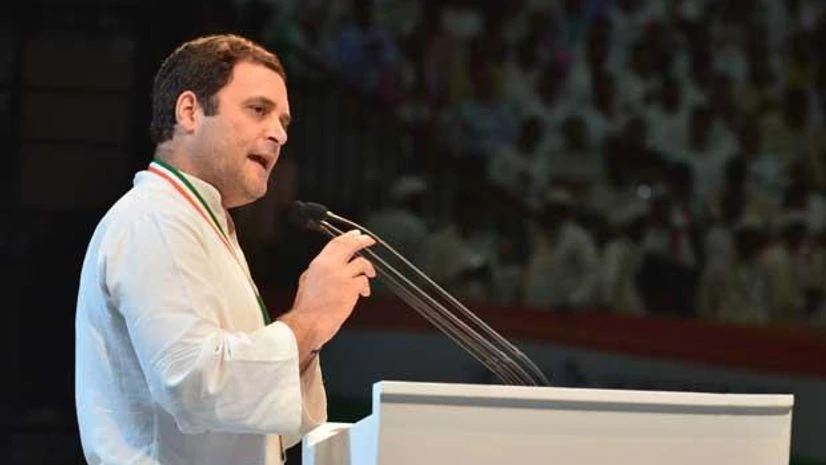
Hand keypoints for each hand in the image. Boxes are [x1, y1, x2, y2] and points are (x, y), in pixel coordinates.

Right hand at [280, 230, 375, 356]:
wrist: (308, 323)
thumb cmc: (307, 308)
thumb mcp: (307, 280)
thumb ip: (320, 270)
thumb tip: (329, 264)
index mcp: (319, 264)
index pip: (336, 243)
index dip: (348, 236)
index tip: (356, 234)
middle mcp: (330, 267)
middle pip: (350, 246)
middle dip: (362, 241)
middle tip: (369, 241)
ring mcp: (341, 276)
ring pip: (362, 263)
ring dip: (368, 269)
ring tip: (369, 275)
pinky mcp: (350, 288)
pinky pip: (363, 281)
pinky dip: (365, 287)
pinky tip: (363, 293)